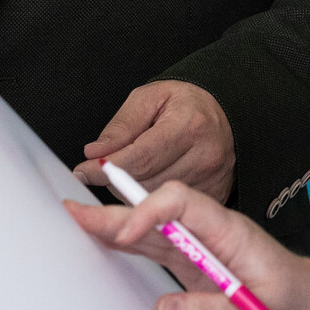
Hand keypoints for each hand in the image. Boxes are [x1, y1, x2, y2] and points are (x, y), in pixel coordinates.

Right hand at [63, 179, 309, 309]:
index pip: (184, 202)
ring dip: (115, 225)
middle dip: (117, 212)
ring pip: (152, 228)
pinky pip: (157, 247)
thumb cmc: (293, 307)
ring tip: (75, 220)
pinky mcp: (194, 262)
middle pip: (159, 212)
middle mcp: (211, 232)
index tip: (125, 234)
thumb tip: (162, 308)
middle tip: (74, 211)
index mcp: (230, 232)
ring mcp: (201, 246)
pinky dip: (129, 242)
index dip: (150, 211)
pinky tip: (103, 239)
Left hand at [75, 79, 235, 202]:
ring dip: (133, 191)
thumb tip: (95, 153)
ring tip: (134, 169)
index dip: (107, 168)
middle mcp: (205, 155)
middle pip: (146, 183)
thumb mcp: (149, 98)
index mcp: (189, 125)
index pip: (140, 158)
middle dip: (117, 179)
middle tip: (108, 167)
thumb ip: (121, 126)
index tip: (84, 170)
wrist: (224, 113)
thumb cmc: (185, 104)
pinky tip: (152, 182)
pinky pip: (171, 210)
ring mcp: (212, 180)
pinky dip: (153, 201)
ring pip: (155, 200)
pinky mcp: (214, 196)